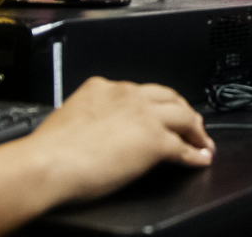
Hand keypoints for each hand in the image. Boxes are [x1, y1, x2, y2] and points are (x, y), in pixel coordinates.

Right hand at [26, 77, 213, 204]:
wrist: (48, 164)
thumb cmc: (48, 149)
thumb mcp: (70, 116)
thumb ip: (89, 115)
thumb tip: (94, 129)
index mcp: (104, 88)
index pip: (139, 91)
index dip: (154, 104)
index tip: (158, 112)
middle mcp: (128, 96)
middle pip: (168, 98)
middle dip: (182, 111)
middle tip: (191, 124)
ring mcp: (145, 117)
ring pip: (183, 117)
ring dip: (196, 131)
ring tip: (203, 142)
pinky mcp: (155, 141)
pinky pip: (182, 148)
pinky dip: (195, 154)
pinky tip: (199, 159)